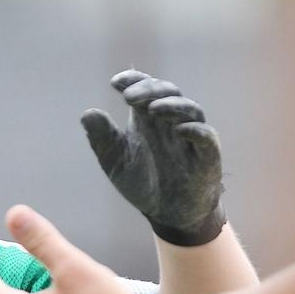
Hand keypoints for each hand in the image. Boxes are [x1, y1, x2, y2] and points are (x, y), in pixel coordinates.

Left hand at [81, 70, 225, 245]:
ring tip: (152, 108)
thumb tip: (87, 113)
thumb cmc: (143, 182)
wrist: (167, 214)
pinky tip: (180, 130)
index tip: (115, 83)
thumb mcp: (115, 161)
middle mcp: (170, 121)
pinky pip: (206, 137)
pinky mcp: (207, 155)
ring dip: (172, 106)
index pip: (144, 88)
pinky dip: (195, 130)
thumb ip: (102, 138)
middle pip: (167, 91)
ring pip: (189, 109)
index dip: (132, 80)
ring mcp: (191, 136)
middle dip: (149, 89)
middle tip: (129, 97)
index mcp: (148, 118)